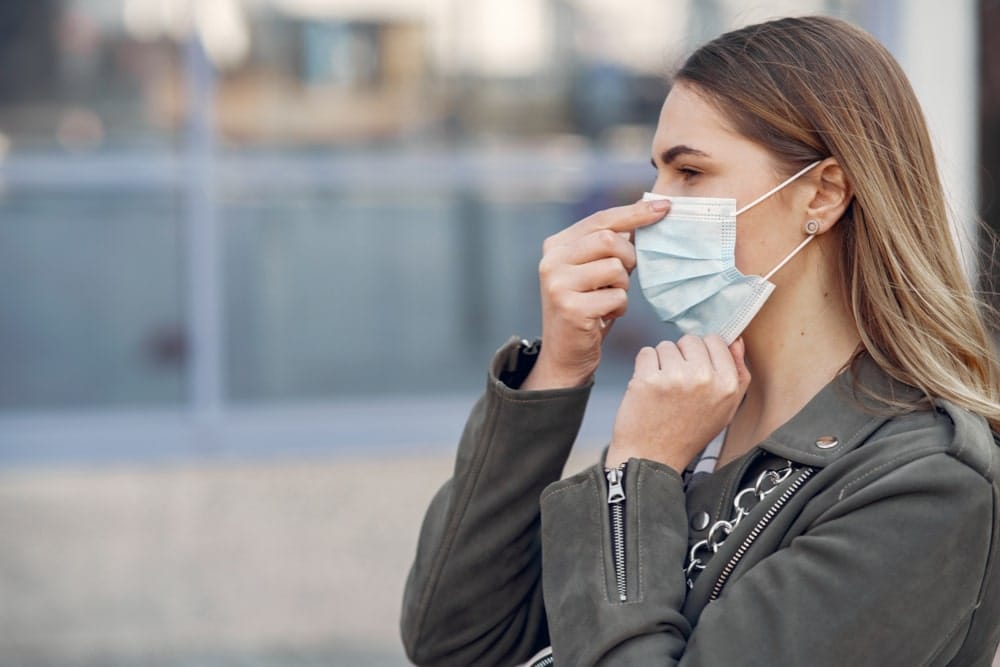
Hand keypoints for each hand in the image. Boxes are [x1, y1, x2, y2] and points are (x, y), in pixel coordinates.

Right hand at [521, 198, 670, 389]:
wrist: (566, 354)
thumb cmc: (588, 307)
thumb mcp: (595, 270)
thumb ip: (612, 245)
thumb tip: (649, 212)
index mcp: (556, 245)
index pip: (601, 219)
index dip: (635, 212)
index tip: (665, 207)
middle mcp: (551, 261)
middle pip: (609, 239)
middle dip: (629, 257)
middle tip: (624, 276)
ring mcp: (558, 284)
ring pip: (615, 268)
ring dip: (623, 287)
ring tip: (608, 299)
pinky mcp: (570, 308)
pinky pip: (617, 297)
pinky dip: (619, 308)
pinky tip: (604, 316)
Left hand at [606, 335, 750, 470]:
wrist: (652, 457)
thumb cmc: (688, 434)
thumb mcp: (726, 409)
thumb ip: (738, 374)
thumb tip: (737, 341)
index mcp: (728, 385)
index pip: (716, 341)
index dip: (702, 353)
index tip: (695, 369)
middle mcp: (704, 379)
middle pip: (690, 340)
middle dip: (682, 356)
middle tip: (678, 383)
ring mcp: (675, 377)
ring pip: (666, 346)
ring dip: (662, 362)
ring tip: (663, 389)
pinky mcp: (648, 379)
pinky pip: (646, 353)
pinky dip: (644, 367)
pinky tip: (648, 388)